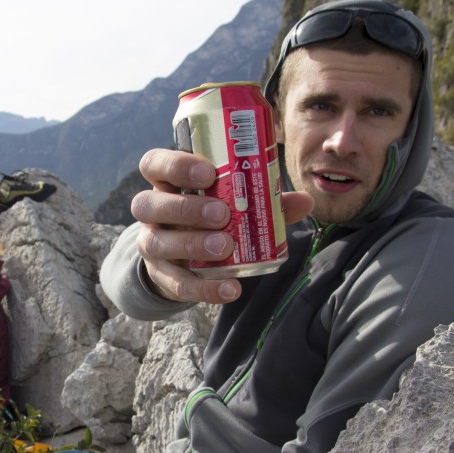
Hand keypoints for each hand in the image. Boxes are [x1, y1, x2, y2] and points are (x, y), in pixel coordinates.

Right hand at [133, 148, 313, 303]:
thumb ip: (263, 200)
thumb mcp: (230, 203)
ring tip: (225, 246)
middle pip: (148, 203)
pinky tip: (230, 288)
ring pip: (155, 243)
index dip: (175, 166)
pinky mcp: (161, 276)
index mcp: (167, 184)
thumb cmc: (209, 220)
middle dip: (186, 207)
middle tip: (222, 213)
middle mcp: (152, 212)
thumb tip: (305, 201)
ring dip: (191, 244)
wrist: (183, 263)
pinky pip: (176, 283)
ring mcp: (152, 244)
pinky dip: (204, 287)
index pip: (154, 164)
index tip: (208, 174)